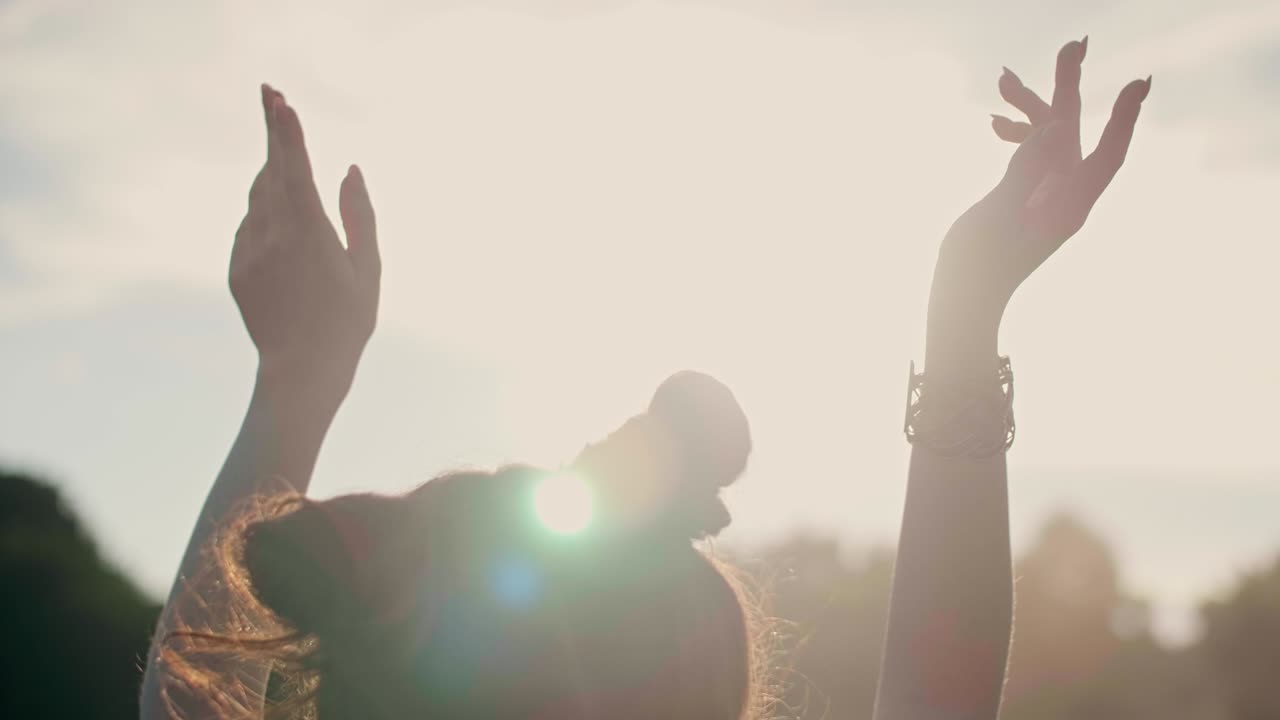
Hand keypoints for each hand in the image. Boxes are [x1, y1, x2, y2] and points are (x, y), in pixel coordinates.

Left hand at [231, 85, 379, 396]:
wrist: (301, 372)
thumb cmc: (347, 323)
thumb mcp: (368, 269)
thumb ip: (359, 215)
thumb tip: (349, 169)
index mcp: (309, 233)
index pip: (293, 167)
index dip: (285, 130)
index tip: (279, 99)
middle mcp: (272, 237)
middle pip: (269, 171)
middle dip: (273, 134)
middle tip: (272, 96)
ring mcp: (249, 253)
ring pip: (257, 197)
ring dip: (273, 175)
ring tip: (289, 166)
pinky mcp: (237, 269)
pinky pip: (250, 227)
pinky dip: (266, 214)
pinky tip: (286, 230)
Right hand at [934, 39, 1150, 324]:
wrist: (962, 301)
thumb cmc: (978, 266)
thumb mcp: (998, 215)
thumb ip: (1025, 171)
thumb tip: (1050, 131)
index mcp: (1068, 206)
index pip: (1107, 154)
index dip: (1123, 118)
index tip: (1139, 82)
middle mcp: (1064, 198)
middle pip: (1074, 135)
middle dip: (1070, 90)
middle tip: (1073, 44)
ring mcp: (1046, 199)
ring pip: (1048, 141)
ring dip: (1030, 109)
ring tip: (1002, 80)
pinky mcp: (1027, 201)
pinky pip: (1031, 157)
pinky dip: (1017, 136)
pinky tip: (994, 125)